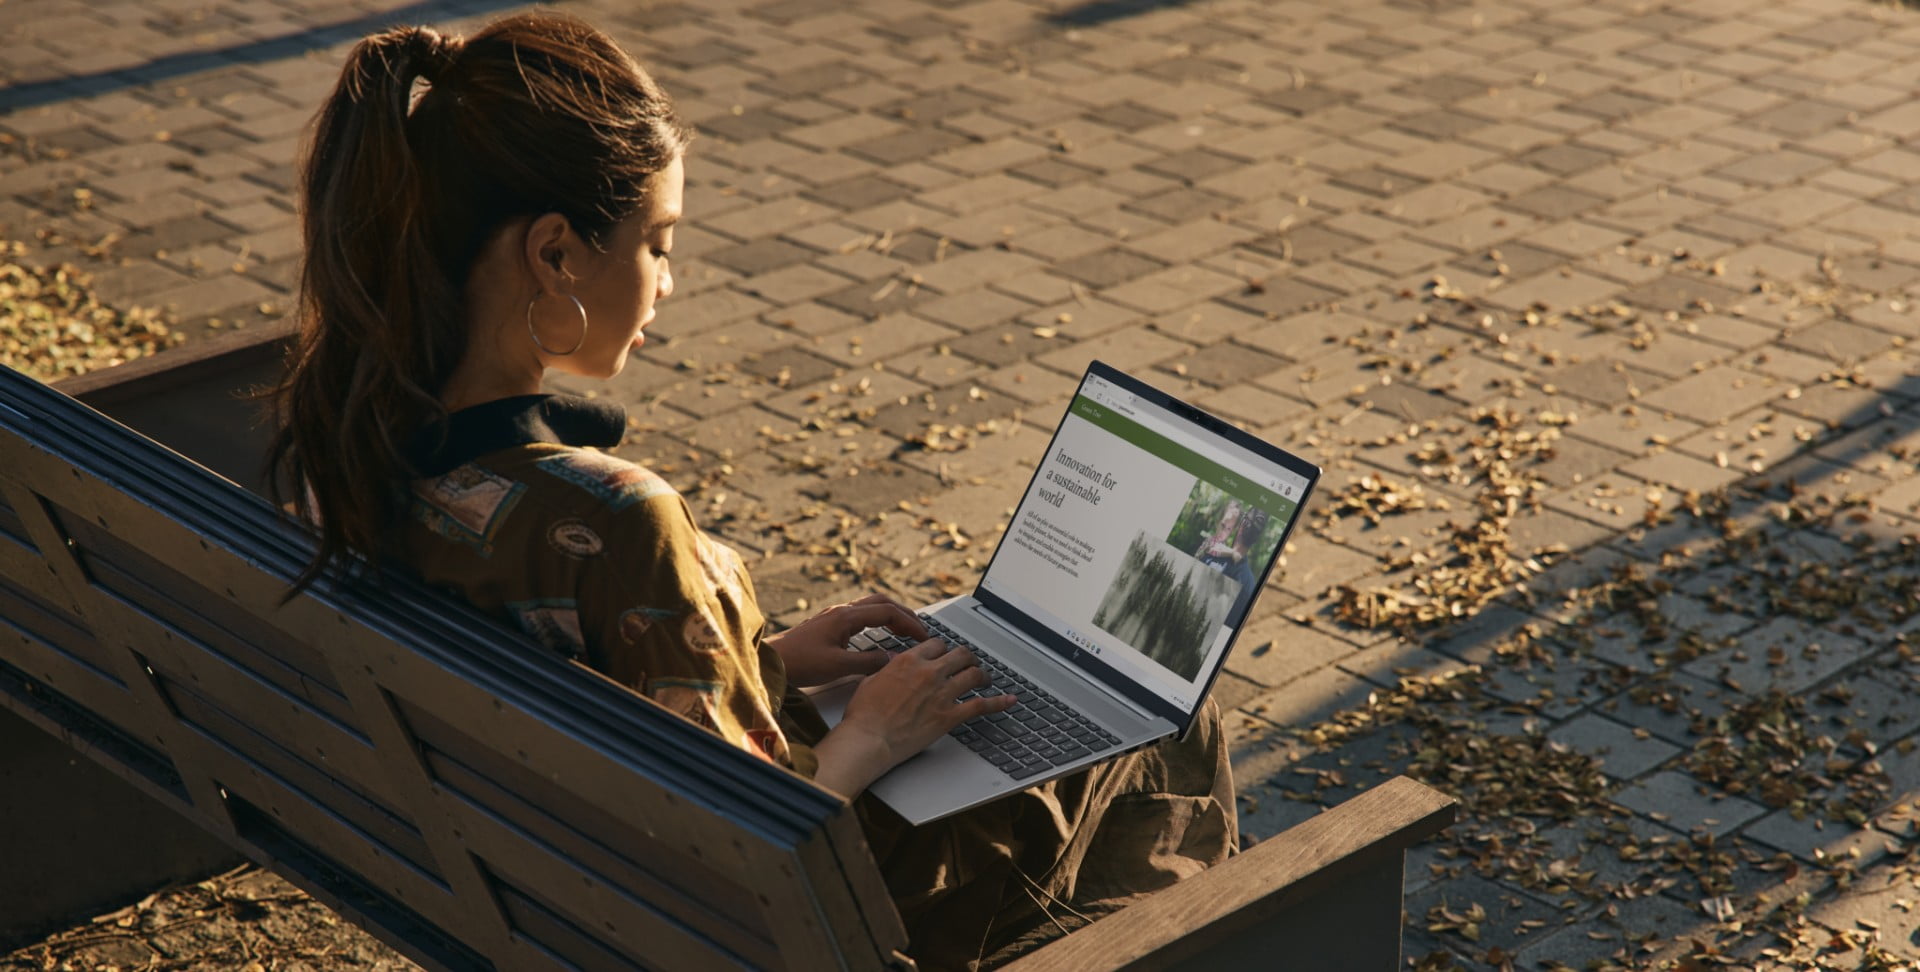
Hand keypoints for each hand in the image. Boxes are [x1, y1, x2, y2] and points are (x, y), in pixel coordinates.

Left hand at [765, 592, 928, 687]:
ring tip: (904, 630)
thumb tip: (893, 659)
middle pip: (881, 602)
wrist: (771, 662)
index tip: (925, 636)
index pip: (888, 612)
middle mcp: (841, 611)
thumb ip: (869, 662)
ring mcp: (833, 615)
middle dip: (904, 614)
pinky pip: (860, 614)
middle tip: (920, 629)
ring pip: (870, 606)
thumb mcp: (839, 666)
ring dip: (890, 615)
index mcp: (846, 617)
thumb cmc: (801, 663)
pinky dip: (877, 620)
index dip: (910, 623)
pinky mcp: (827, 624)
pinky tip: (878, 633)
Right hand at [812, 638, 1016, 795]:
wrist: (869, 738)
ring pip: (973, 674)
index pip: (937, 644)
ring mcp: (941, 694)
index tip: (946, 654)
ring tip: (986, 677)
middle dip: (967, 657)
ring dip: (983, 674)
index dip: (944, 649)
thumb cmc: (864, 714)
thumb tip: (894, 664)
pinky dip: (999, 702)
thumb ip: (888, 669)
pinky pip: (981, 705)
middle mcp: (929, 672)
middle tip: (970, 663)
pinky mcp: (949, 716)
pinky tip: (1009, 700)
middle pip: (960, 655)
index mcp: (909, 660)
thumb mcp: (871, 680)